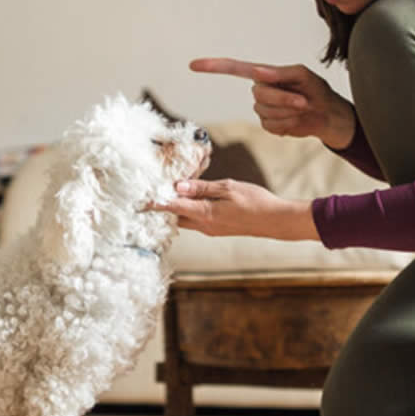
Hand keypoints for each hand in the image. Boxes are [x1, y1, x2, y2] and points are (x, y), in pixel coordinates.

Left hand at [155, 178, 318, 241]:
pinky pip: (197, 219)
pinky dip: (190, 209)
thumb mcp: (228, 188)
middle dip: (163, 206)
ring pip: (186, 218)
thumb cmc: (255, 202)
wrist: (275, 221)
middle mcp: (204, 225)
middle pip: (175, 216)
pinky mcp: (218, 229)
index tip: (139, 200)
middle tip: (152, 193)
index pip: (172, 207)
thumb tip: (178, 186)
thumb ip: (202, 187)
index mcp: (205, 213)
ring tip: (170, 192)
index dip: (154, 203)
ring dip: (177, 208)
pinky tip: (193, 197)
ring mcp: (211, 229)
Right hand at [189, 57, 356, 148]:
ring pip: (265, 112)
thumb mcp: (303, 77)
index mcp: (265, 75)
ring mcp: (263, 109)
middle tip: (303, 100)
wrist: (327, 116)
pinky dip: (287, 124)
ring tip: (302, 108)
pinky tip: (296, 120)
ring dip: (288, 112)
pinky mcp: (269, 125)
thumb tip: (257, 71)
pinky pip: (271, 126)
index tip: (194, 65)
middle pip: (259, 95)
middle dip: (283, 99)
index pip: (235, 69)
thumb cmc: (318, 91)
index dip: (214, 66)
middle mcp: (260, 90)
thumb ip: (280, 73)